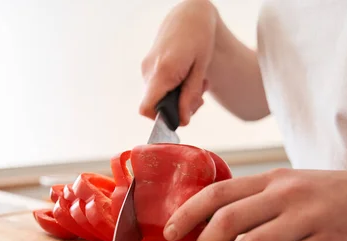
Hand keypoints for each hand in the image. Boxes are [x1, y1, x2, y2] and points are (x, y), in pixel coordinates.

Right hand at [139, 0, 218, 125]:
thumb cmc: (199, 37)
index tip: (180, 115)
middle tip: (199, 97)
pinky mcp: (148, 66)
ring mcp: (146, 68)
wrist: (189, 13)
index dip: (160, 119)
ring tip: (196, 82)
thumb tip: (183, 121)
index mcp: (163, 72)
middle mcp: (149, 71)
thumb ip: (190, 96)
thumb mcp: (200, 69)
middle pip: (156, 106)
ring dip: (178, 97)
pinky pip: (158, 87)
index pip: (147, 109)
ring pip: (158, 97)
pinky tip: (186, 77)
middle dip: (178, 108)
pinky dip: (173, 88)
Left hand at [163, 168, 346, 240]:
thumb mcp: (295, 184)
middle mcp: (287, 195)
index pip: (216, 193)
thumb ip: (259, 198)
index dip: (186, 213)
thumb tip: (217, 220)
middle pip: (226, 220)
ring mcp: (308, 219)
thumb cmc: (339, 195)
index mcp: (274, 179)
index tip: (170, 231)